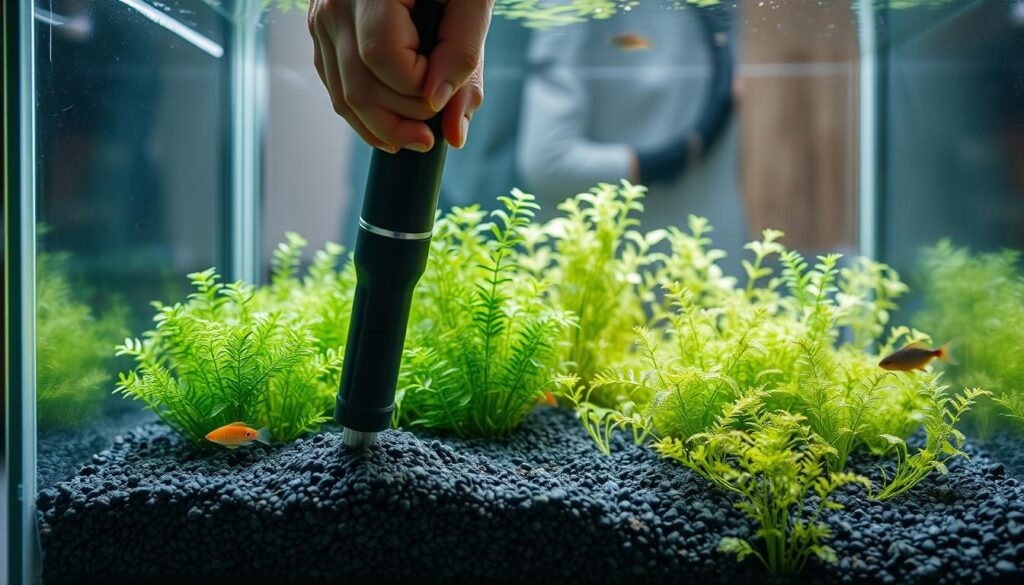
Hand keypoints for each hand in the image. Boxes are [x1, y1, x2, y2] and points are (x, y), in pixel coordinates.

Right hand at [308, 0, 490, 151]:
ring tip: (419, 139)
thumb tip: (452, 132)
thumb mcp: (472, 1)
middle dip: (402, 120)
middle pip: (358, 86)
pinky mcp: (321, 34)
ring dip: (383, 128)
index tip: (444, 88)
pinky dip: (365, 116)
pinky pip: (336, 87)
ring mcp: (322, 19)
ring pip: (342, 96)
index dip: (416, 88)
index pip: (382, 57)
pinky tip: (394, 128)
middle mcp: (336, 2)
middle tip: (435, 133)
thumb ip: (464, 58)